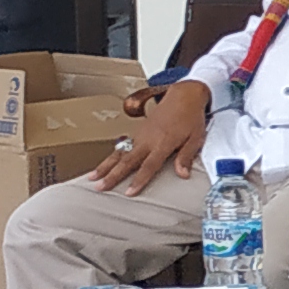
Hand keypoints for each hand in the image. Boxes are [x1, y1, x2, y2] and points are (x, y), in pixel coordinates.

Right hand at [91, 81, 209, 192]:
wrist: (183, 96)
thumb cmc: (191, 118)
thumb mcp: (196, 138)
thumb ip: (186, 156)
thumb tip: (182, 174)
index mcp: (163, 143)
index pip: (149, 166)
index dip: (138, 180)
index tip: (128, 192)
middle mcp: (148, 140)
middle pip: (127, 161)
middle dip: (112, 175)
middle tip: (99, 187)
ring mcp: (140, 135)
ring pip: (120, 153)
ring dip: (105, 166)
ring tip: (92, 177)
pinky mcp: (138, 132)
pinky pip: (122, 146)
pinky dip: (111, 157)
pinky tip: (103, 165)